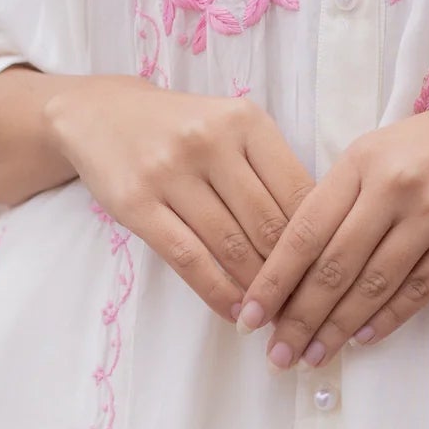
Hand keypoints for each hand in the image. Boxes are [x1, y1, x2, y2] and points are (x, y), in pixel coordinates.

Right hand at [42, 75, 313, 321]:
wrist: (100, 114)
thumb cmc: (182, 128)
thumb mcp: (232, 129)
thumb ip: (271, 171)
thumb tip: (317, 240)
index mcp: (246, 120)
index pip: (298, 192)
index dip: (319, 241)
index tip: (328, 275)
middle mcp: (210, 140)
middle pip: (267, 223)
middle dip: (292, 273)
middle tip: (307, 307)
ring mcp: (169, 171)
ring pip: (231, 245)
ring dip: (257, 289)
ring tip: (274, 315)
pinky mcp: (136, 203)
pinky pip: (188, 258)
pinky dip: (216, 291)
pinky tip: (234, 311)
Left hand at [236, 66, 428, 368]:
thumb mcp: (390, 143)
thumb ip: (349, 190)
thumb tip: (303, 255)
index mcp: (363, 158)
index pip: (304, 230)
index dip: (273, 279)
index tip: (250, 315)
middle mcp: (394, 185)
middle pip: (333, 265)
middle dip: (298, 317)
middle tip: (276, 354)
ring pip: (374, 284)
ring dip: (339, 328)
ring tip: (313, 357)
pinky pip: (420, 288)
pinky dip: (388, 318)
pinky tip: (364, 339)